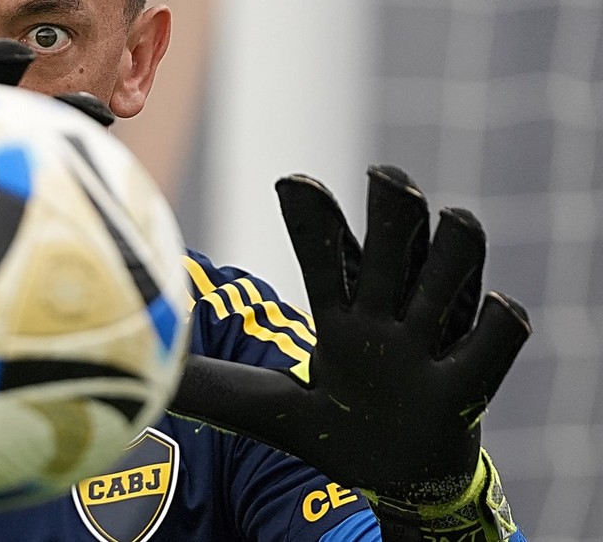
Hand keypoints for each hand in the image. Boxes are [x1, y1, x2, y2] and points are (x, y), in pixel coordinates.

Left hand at [169, 165, 530, 539]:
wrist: (398, 471)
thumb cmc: (332, 424)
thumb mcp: (265, 407)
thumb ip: (212, 388)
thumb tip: (149, 380)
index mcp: (338, 313)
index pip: (324, 253)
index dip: (311, 218)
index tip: (292, 182)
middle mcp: (387, 312)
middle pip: (395, 238)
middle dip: (393, 206)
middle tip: (385, 179)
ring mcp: (434, 339)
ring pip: (454, 262)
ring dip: (453, 248)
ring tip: (453, 224)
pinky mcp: (473, 381)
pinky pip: (501, 332)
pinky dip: (497, 318)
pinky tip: (494, 310)